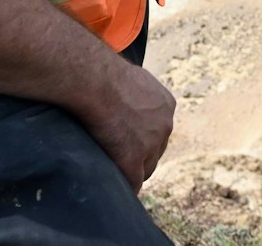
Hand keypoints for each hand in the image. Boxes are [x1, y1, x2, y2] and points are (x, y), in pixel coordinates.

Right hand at [79, 63, 177, 191]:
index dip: (143, 138)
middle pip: (155, 151)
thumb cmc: (103, 73)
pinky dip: (124, 186)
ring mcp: (152, 144)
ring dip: (132, 171)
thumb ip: (133, 91)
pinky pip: (132, 181)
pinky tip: (112, 189)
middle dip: (141, 156)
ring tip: (116, 175)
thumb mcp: (129, 78)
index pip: (158, 130)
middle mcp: (165, 125)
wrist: (96, 81)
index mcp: (165, 104)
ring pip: (145, 168)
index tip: (129, 140)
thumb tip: (119, 92)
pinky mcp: (133, 159)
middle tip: (121, 160)